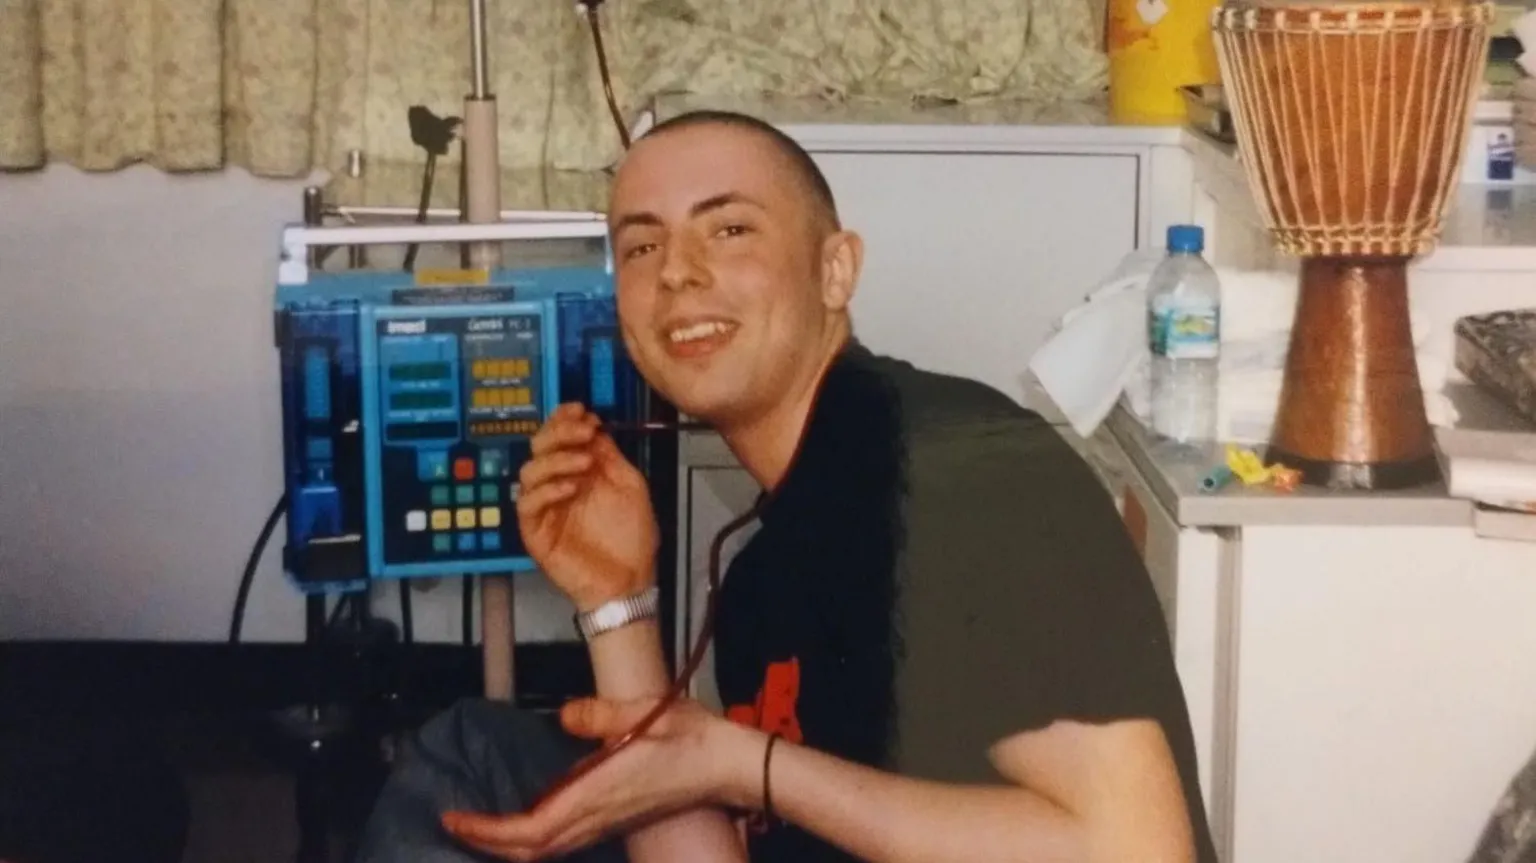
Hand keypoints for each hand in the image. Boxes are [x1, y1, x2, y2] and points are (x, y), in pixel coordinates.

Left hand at [441, 697, 759, 860]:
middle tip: (454, 821)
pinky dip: (533, 839)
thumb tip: (563, 714)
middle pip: (531, 849)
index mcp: (597, 793)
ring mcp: (607, 823)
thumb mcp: (644, 710)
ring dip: (508, 844)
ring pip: (546, 850)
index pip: (530, 828)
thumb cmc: (691, 736)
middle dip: (487, 842)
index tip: (455, 816)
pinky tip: (526, 821)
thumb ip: (599, 713)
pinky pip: (563, 841)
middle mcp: (597, 816)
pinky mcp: (615, 820)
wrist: (728, 766)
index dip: (488, 830)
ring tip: (480, 824)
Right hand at [517, 403, 658, 610]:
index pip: (557, 437)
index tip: (581, 410)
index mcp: (577, 473)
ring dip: (556, 459)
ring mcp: (544, 509)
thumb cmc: (631, 538)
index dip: (563, 420)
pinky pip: (527, 504)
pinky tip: (571, 487)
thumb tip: (593, 427)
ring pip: (528, 472)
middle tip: (582, 431)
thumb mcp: (629, 486)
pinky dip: (548, 490)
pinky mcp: (535, 532)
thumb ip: (610, 457)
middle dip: (558, 433)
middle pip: (538, 448)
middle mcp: (556, 486)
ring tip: (584, 462)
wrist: (630, 581)